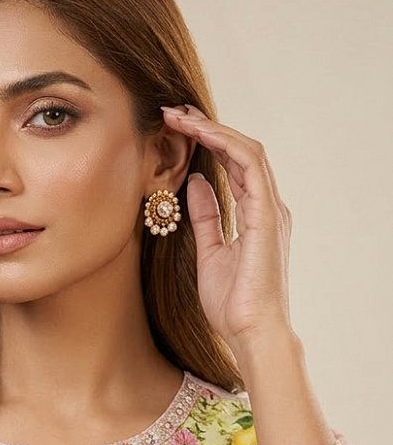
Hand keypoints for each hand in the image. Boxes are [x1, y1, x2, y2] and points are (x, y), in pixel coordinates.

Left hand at [161, 105, 292, 356]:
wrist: (252, 333)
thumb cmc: (232, 304)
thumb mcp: (209, 252)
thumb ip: (207, 216)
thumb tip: (194, 184)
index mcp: (256, 216)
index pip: (233, 166)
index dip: (207, 142)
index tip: (176, 129)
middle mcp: (267, 207)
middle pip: (240, 151)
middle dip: (207, 127)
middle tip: (173, 112)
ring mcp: (270, 209)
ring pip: (245, 150)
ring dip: (212, 129)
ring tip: (180, 116)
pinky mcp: (266, 215)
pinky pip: (249, 165)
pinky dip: (224, 144)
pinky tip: (199, 134)